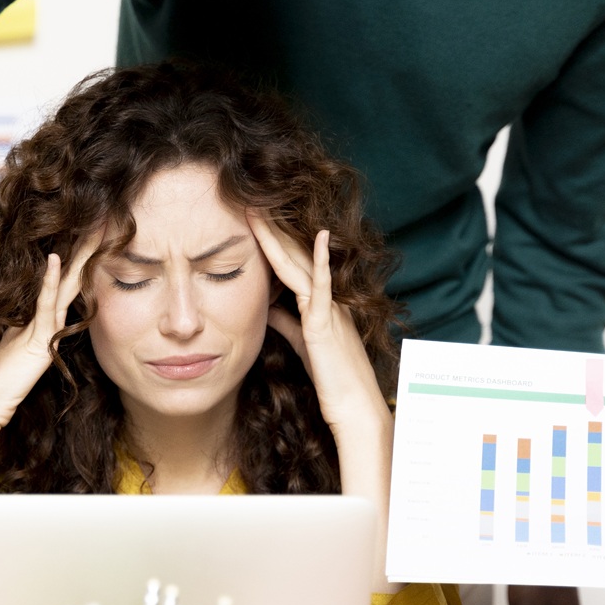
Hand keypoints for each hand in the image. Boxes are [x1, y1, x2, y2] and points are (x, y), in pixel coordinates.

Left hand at [0, 235, 99, 438]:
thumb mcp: (3, 347)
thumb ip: (13, 331)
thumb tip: (14, 319)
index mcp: (39, 327)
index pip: (59, 289)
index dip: (71, 264)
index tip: (82, 238)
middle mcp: (48, 329)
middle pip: (70, 285)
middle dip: (85, 256)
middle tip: (101, 227)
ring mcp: (45, 336)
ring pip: (65, 291)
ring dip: (78, 262)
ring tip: (93, 236)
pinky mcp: (38, 344)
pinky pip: (47, 308)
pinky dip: (50, 284)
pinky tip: (56, 260)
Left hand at [249, 216, 387, 433]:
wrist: (353, 407)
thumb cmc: (332, 378)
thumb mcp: (302, 342)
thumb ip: (286, 321)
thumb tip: (269, 305)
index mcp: (318, 302)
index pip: (289, 264)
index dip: (270, 241)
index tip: (251, 217)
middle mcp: (326, 298)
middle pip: (293, 255)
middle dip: (272, 228)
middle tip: (250, 197)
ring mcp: (328, 308)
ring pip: (301, 264)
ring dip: (281, 236)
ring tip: (262, 208)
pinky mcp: (328, 324)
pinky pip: (323, 288)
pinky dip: (320, 262)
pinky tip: (319, 237)